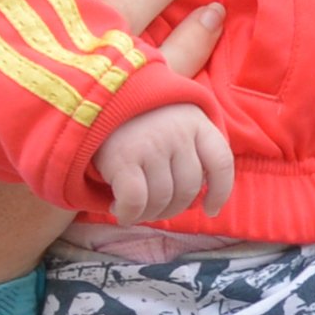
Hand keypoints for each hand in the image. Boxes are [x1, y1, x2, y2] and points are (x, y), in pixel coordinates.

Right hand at [94, 104, 233, 227]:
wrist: (92, 99)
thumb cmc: (135, 119)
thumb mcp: (172, 121)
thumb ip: (191, 149)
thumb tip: (201, 200)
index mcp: (196, 121)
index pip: (221, 162)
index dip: (221, 193)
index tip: (210, 210)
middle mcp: (177, 131)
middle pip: (189, 189)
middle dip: (173, 209)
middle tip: (156, 210)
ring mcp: (151, 144)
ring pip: (162, 199)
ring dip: (149, 215)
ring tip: (136, 211)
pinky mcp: (123, 157)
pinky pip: (136, 201)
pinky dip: (129, 214)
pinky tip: (120, 210)